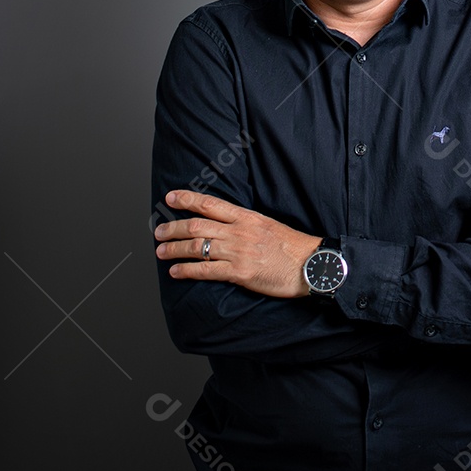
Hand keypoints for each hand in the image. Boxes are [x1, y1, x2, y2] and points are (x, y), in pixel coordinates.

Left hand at [154, 190, 320, 297]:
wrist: (312, 265)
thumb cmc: (292, 247)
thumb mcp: (268, 225)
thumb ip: (245, 224)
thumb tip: (224, 226)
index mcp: (246, 217)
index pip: (210, 204)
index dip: (188, 199)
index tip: (171, 198)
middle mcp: (239, 231)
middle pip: (197, 225)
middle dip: (173, 227)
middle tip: (158, 232)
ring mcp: (238, 252)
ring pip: (196, 247)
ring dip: (174, 249)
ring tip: (161, 252)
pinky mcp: (240, 273)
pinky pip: (205, 271)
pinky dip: (186, 270)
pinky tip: (176, 272)